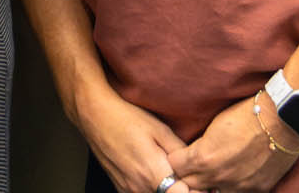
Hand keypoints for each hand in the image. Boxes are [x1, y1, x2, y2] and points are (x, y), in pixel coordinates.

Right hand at [71, 81, 192, 192]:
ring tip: (174, 177)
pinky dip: (153, 189)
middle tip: (192, 180)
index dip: (198, 191)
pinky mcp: (120, 187)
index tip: (205, 184)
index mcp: (153, 173)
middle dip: (184, 191)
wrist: (93, 114)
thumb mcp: (160, 129)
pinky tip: (156, 177)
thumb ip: (181, 153)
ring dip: (168, 190)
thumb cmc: (125, 117)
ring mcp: (128, 189)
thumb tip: (197, 166)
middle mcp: (139, 187)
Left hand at [170, 96, 298, 192]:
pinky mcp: (257, 189)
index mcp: (203, 158)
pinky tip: (234, 177)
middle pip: (191, 184)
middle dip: (189, 175)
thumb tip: (192, 157)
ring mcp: (238, 186)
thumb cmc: (245, 116)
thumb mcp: (213, 127)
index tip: (180, 156)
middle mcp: (218, 176)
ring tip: (214, 173)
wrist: (280, 120)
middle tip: (194, 166)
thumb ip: (199, 148)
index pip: (175, 167)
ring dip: (210, 185)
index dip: (177, 160)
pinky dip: (232, 188)